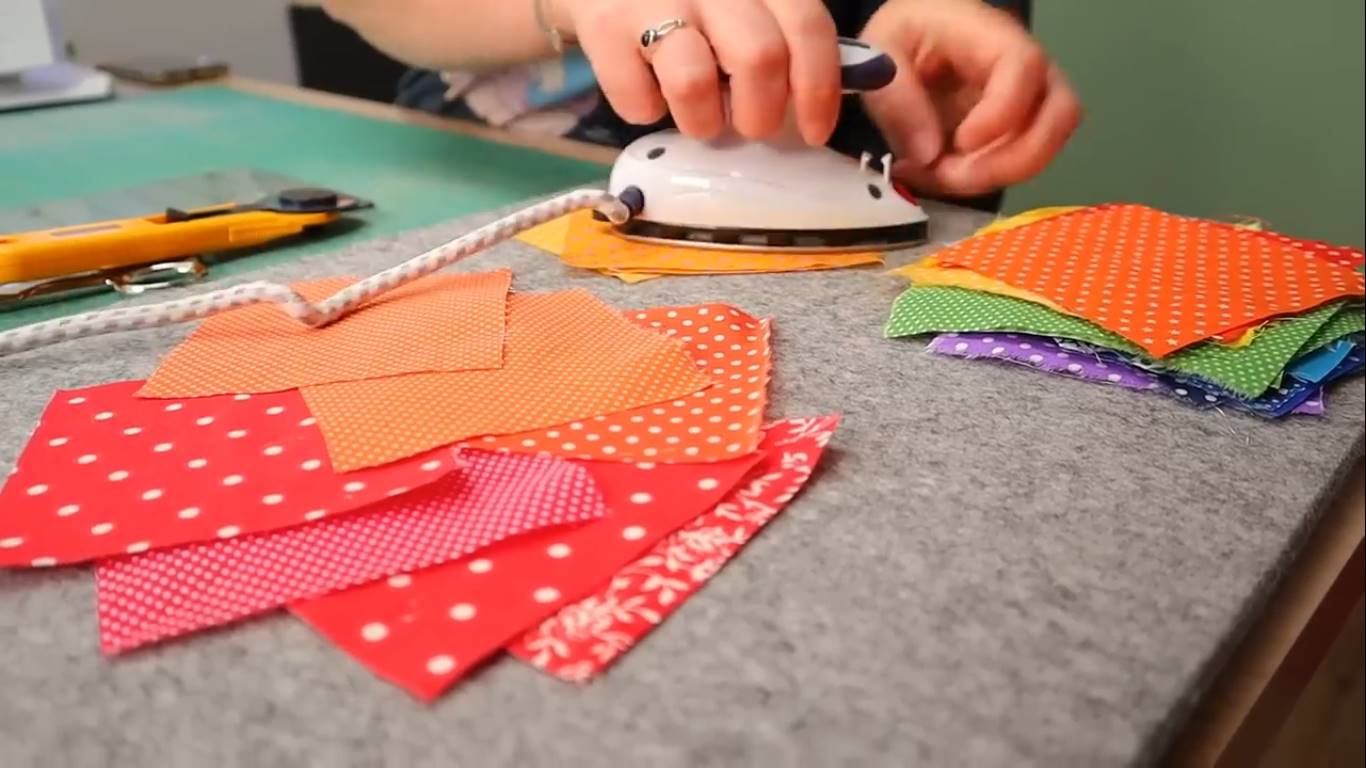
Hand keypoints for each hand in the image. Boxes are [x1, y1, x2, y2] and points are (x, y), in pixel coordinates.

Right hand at [556, 0, 842, 143]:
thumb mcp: (741, 3)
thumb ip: (782, 38)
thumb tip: (824, 102)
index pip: (807, 25)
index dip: (818, 87)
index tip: (816, 131)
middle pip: (758, 57)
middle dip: (761, 113)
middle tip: (750, 126)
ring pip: (695, 81)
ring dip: (703, 121)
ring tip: (697, 118)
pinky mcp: (602, 23)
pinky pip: (637, 97)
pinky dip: (645, 110)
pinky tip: (647, 93)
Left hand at [860, 0, 1081, 195]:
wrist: (910, 42)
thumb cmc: (901, 37)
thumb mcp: (880, 51)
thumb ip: (895, 97)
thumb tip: (928, 154)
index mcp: (990, 33)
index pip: (1026, 67)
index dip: (1002, 113)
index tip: (960, 143)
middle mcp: (1026, 67)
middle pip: (1061, 114)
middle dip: (1010, 162)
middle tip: (948, 175)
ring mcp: (1028, 101)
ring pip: (1043, 148)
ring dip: (991, 177)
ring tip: (934, 175)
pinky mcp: (1017, 131)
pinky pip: (1017, 164)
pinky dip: (980, 181)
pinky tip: (937, 174)